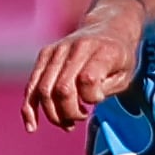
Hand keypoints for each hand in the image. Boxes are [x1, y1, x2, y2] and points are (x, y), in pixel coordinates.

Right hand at [22, 10, 139, 131]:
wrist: (108, 28)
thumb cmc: (119, 58)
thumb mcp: (125, 74)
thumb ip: (106, 89)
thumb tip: (82, 101)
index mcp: (101, 51)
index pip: (87, 80)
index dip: (91, 98)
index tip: (98, 100)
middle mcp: (76, 47)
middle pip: (62, 89)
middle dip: (69, 113)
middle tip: (81, 117)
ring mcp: (57, 49)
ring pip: (43, 90)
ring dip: (54, 115)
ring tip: (67, 124)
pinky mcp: (45, 54)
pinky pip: (32, 86)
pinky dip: (29, 108)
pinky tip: (32, 127)